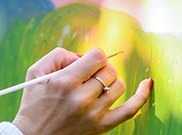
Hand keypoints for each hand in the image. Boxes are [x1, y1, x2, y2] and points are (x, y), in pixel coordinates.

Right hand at [11, 48, 151, 134]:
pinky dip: (142, 95)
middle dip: (100, 67)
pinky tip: (147, 83)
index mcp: (65, 81)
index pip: (97, 57)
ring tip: (97, 85)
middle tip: (89, 74)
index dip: (94, 55)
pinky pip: (131, 109)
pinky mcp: (102, 126)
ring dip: (110, 80)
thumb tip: (83, 56)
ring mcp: (94, 114)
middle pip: (109, 70)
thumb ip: (59, 55)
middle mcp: (81, 98)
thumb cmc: (34, 101)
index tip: (87, 61)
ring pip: (119, 85)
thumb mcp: (35, 71)